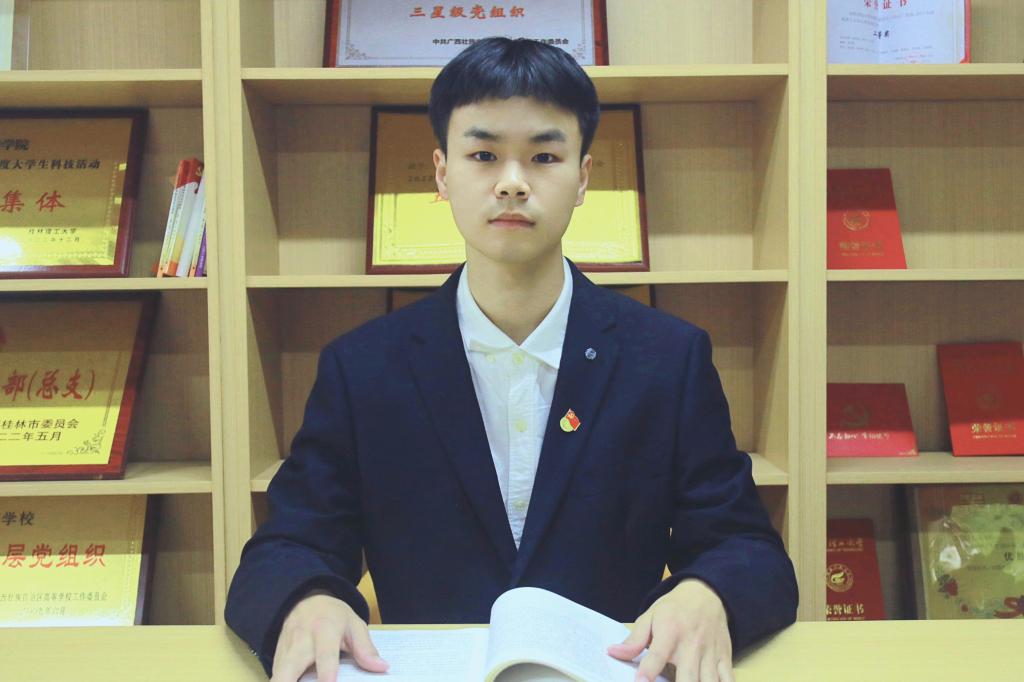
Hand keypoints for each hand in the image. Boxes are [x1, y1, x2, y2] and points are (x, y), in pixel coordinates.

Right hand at [271, 590, 388, 681]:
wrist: (305, 600)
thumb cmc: (333, 616)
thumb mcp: (354, 625)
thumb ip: (366, 648)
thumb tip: (382, 668)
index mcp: (324, 630)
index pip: (325, 655)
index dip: (327, 673)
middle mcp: (300, 641)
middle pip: (287, 670)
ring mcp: (284, 650)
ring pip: (277, 675)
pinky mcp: (276, 658)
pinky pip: (276, 675)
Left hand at [607, 578, 732, 681]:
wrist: (707, 593)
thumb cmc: (675, 608)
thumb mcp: (651, 616)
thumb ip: (634, 638)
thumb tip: (613, 652)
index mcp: (670, 632)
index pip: (657, 655)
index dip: (648, 672)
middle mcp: (692, 645)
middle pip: (688, 677)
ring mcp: (710, 653)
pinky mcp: (724, 658)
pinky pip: (728, 679)